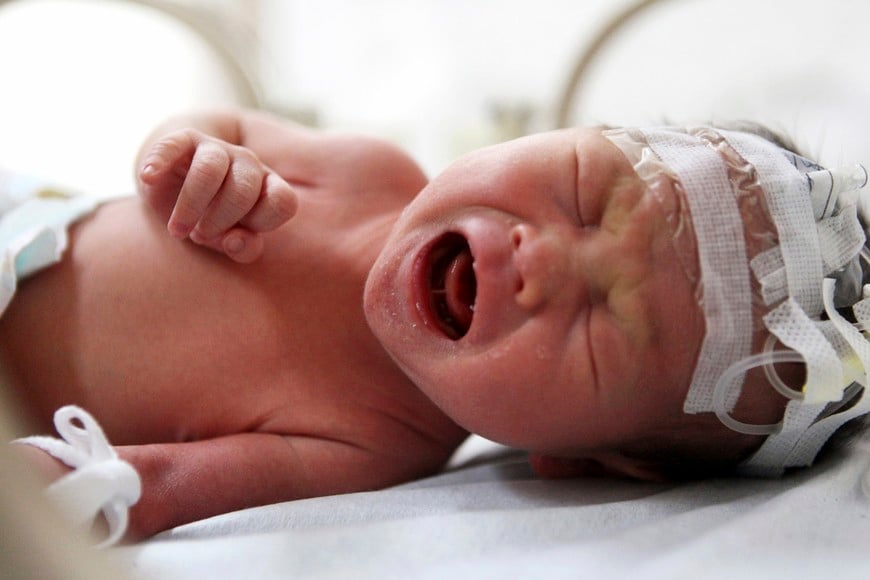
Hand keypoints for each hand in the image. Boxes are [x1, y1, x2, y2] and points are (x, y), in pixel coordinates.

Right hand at [137, 128, 297, 262]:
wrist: (179, 188)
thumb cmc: (212, 220)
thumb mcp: (228, 239)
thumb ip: (242, 247)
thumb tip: (236, 241)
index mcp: (267, 187)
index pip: (283, 201)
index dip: (262, 223)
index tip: (235, 237)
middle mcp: (248, 164)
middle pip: (244, 189)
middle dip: (220, 220)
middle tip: (199, 236)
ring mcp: (217, 149)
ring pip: (210, 170)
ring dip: (191, 205)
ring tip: (177, 230)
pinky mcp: (183, 140)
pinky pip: (173, 145)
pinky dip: (160, 160)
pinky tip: (149, 177)